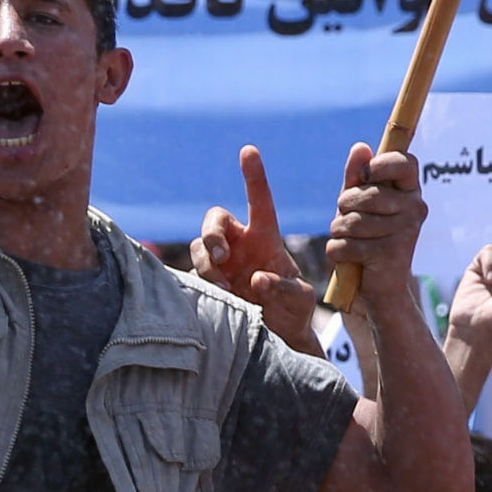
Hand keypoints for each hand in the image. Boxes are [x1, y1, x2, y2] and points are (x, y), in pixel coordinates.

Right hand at [192, 145, 321, 355]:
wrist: (278, 340)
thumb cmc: (295, 313)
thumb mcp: (301, 300)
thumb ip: (285, 287)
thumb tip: (255, 279)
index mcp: (265, 238)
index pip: (259, 200)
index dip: (253, 176)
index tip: (249, 151)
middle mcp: (239, 246)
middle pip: (215, 219)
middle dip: (213, 232)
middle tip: (223, 256)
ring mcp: (220, 265)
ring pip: (198, 246)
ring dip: (206, 263)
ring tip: (224, 287)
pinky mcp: (207, 285)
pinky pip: (190, 274)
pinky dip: (200, 283)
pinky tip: (216, 297)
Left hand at [325, 143, 428, 297]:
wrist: (380, 287)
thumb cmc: (368, 237)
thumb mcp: (358, 203)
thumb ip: (357, 176)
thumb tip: (360, 148)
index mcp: (411, 191)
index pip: (404, 162)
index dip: (380, 164)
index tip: (366, 176)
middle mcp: (416, 208)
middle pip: (365, 194)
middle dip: (344, 208)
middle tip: (349, 221)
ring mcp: (407, 230)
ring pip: (351, 221)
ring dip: (339, 233)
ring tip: (350, 241)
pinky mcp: (392, 253)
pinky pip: (347, 244)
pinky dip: (338, 252)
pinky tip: (350, 259)